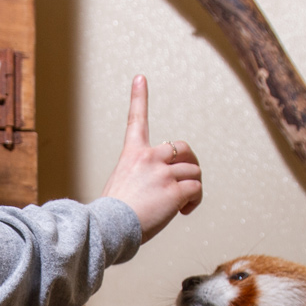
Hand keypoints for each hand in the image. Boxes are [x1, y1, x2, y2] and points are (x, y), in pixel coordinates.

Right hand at [99, 75, 202, 241]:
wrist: (109, 228)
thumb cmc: (112, 215)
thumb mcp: (121, 185)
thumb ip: (142, 177)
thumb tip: (159, 190)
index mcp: (132, 155)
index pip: (136, 120)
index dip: (138, 97)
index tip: (140, 78)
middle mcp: (149, 158)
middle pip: (184, 148)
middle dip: (191, 163)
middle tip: (187, 180)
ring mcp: (163, 173)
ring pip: (194, 172)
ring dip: (192, 189)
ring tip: (181, 205)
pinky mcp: (175, 190)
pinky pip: (196, 189)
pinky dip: (194, 201)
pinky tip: (182, 212)